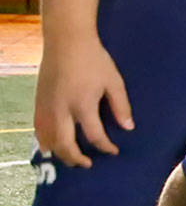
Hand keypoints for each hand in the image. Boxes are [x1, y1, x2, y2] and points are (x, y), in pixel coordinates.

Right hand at [33, 31, 132, 166]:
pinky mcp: (37, 102)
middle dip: (77, 158)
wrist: (66, 41)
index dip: (105, 147)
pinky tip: (53, 146)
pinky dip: (45, 141)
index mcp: (83, 104)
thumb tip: (128, 128)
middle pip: (65, 145)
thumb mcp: (114, 81)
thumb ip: (121, 106)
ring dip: (59, 153)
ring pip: (48, 140)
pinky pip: (38, 129)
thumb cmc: (94, 60)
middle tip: (88, 164)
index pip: (94, 136)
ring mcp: (46, 107)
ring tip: (72, 158)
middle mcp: (61, 109)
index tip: (114, 151)